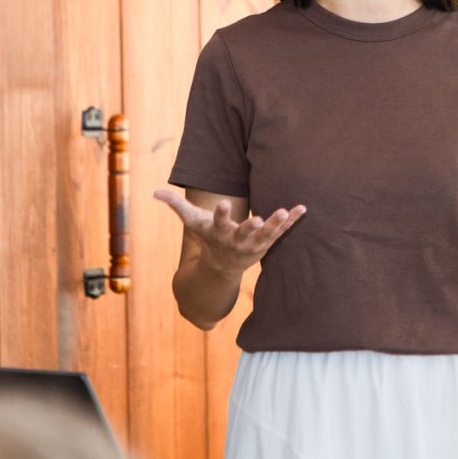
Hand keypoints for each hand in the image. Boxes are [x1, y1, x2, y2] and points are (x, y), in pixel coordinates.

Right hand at [153, 188, 305, 277]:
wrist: (222, 266)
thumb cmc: (208, 237)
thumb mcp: (192, 222)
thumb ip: (176, 205)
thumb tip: (154, 192)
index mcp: (219, 232)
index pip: (218, 222)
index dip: (220, 213)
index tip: (222, 203)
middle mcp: (237, 239)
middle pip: (245, 232)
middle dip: (251, 227)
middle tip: (259, 219)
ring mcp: (254, 243)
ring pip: (267, 234)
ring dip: (277, 224)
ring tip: (284, 211)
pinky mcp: (268, 242)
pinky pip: (282, 232)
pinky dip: (292, 221)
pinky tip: (302, 208)